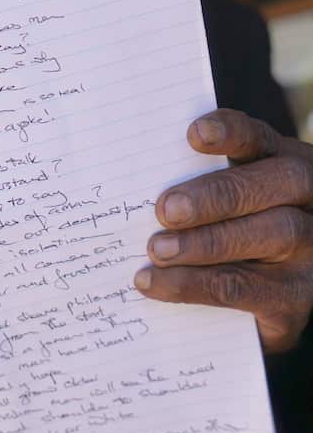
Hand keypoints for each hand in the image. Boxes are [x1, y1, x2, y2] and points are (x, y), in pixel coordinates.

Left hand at [135, 109, 312, 352]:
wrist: (266, 298)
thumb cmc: (233, 233)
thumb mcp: (227, 202)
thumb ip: (194, 183)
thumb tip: (137, 183)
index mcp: (285, 163)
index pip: (261, 138)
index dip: (231, 133)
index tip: (194, 134)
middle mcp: (308, 200)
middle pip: (275, 184)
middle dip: (216, 195)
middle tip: (166, 209)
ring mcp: (311, 250)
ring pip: (271, 235)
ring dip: (204, 243)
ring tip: (157, 250)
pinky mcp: (296, 298)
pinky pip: (247, 288)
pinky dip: (194, 284)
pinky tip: (156, 283)